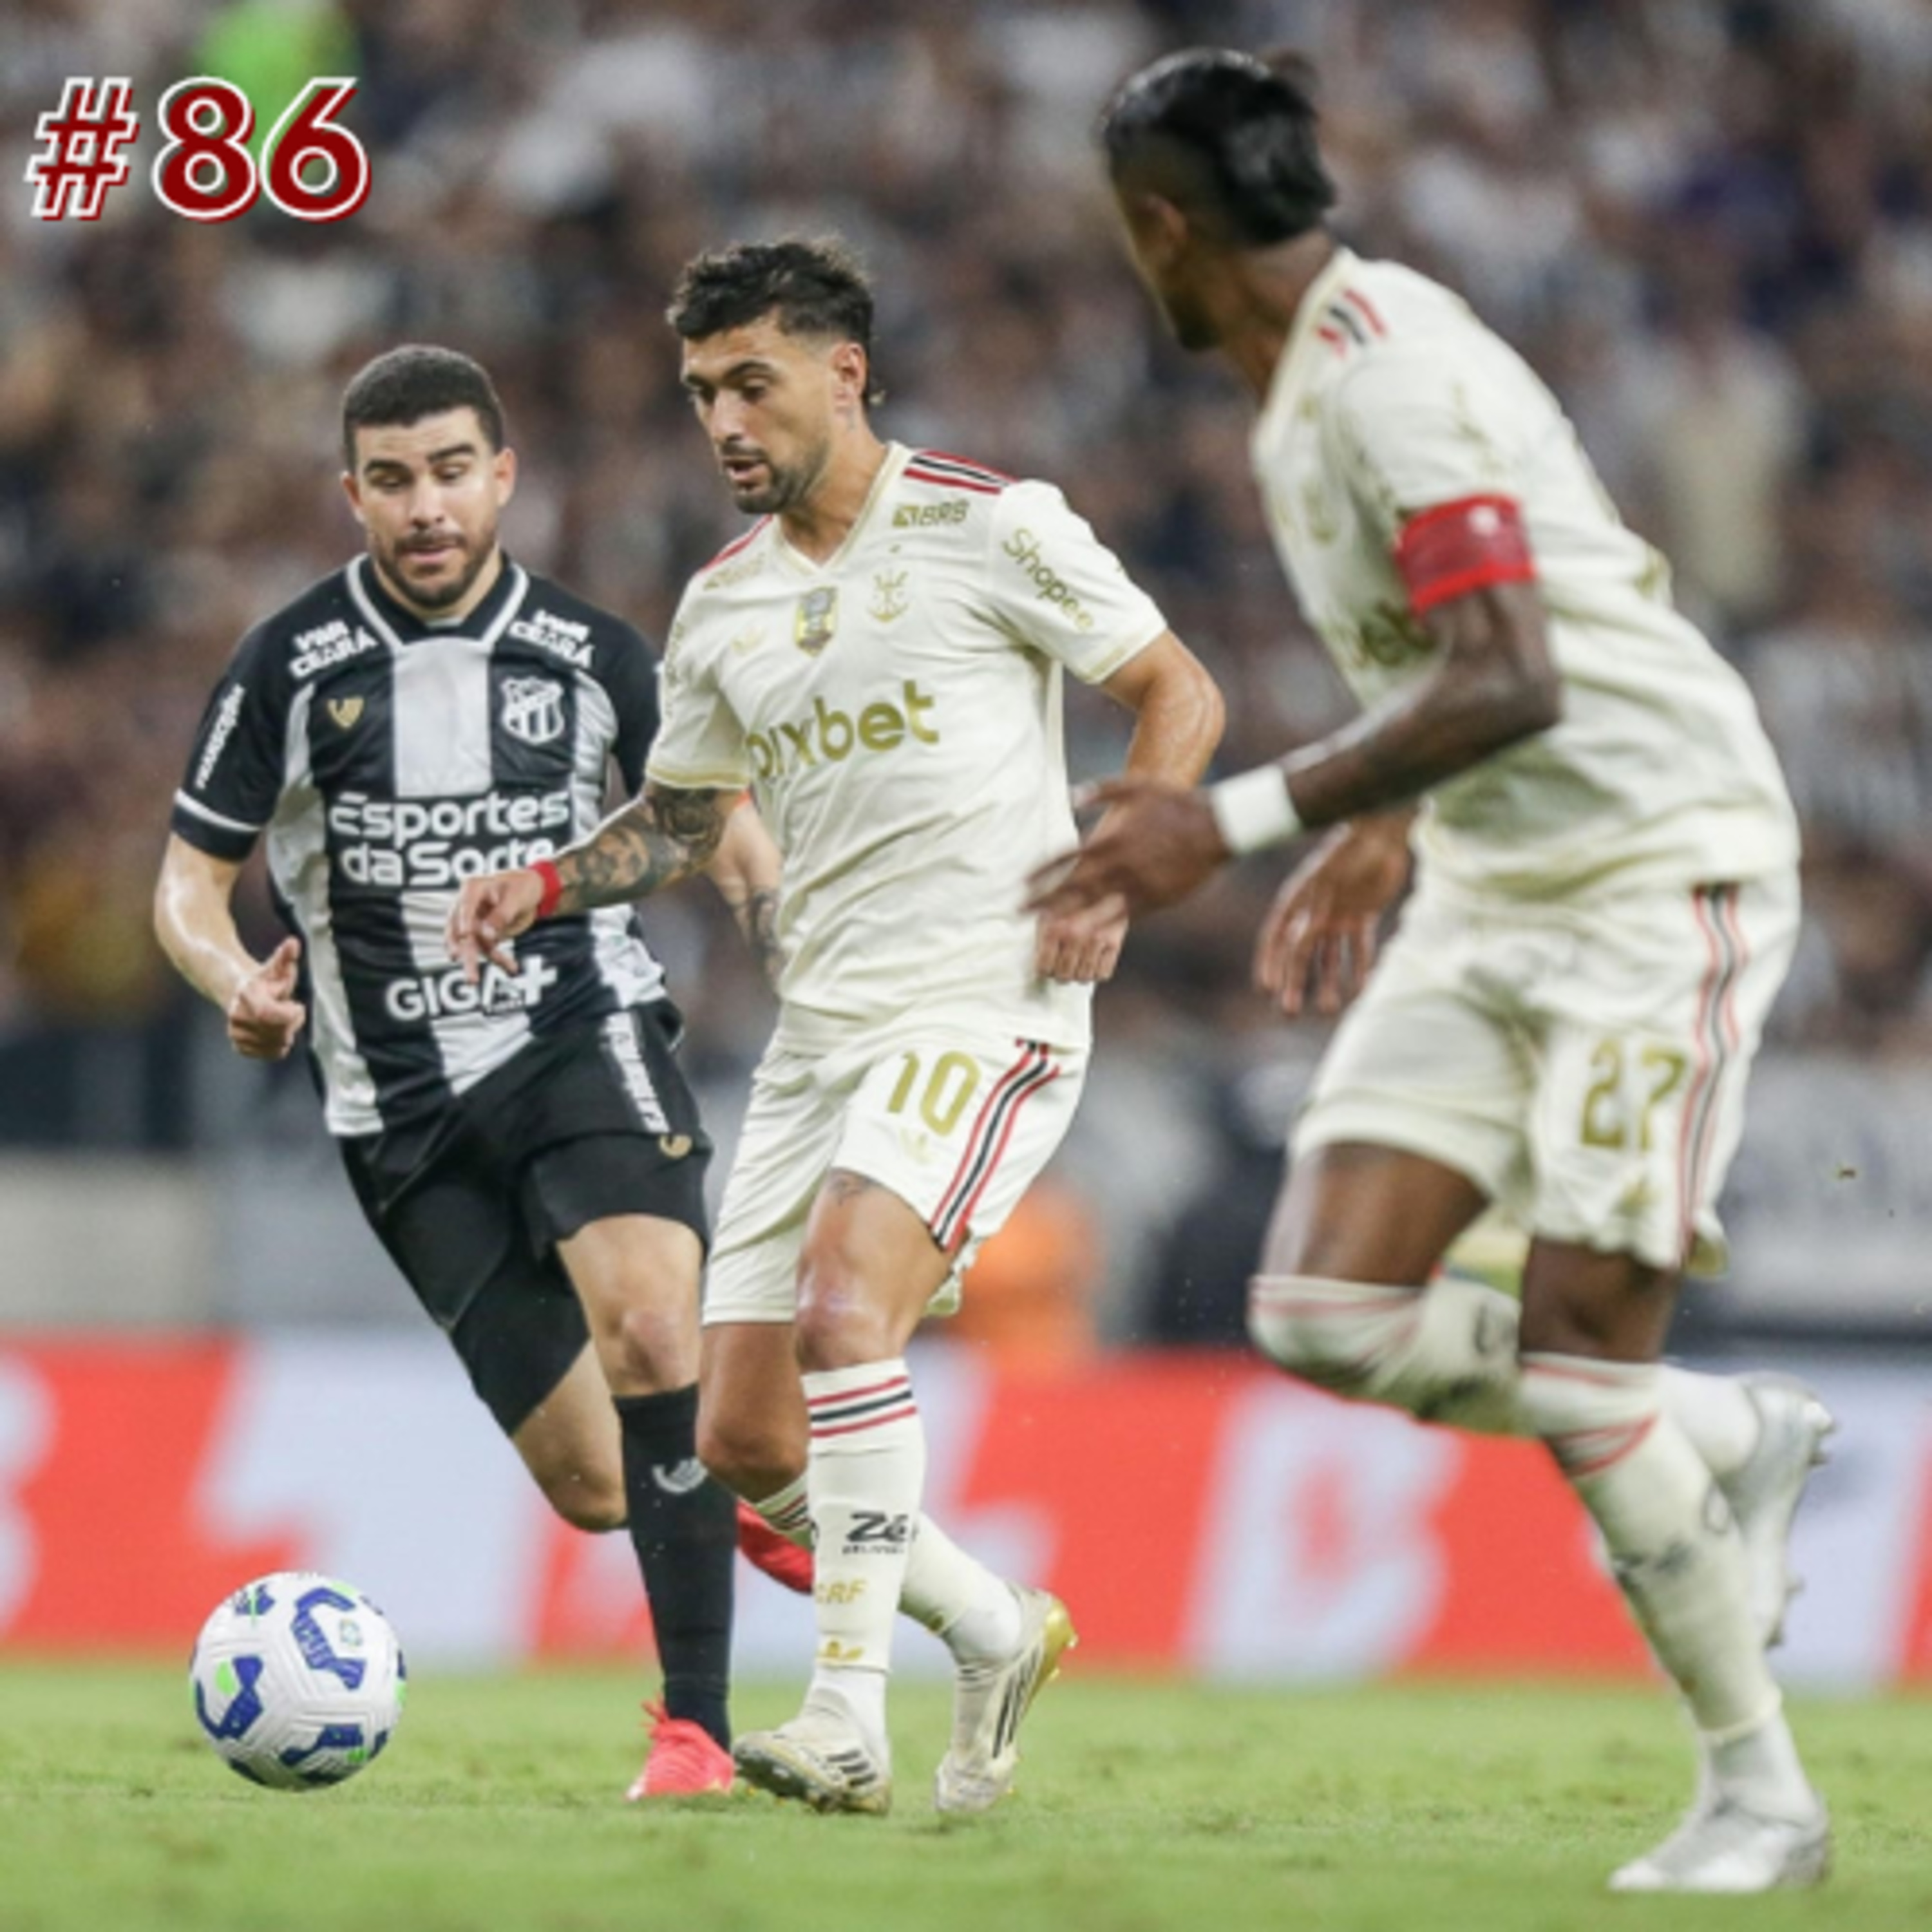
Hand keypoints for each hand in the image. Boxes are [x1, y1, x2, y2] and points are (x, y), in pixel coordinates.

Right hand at [226, 937, 305, 1059]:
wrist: (240, 993)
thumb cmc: (265, 980)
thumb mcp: (277, 967)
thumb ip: (285, 956)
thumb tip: (294, 942)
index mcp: (246, 995)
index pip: (268, 1014)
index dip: (290, 1014)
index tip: (297, 1006)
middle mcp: (236, 1016)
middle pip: (278, 1032)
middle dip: (292, 1023)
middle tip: (292, 1010)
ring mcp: (236, 1033)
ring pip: (277, 1045)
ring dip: (287, 1033)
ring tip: (281, 1018)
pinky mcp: (239, 1046)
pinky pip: (272, 1053)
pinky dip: (279, 1044)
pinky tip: (275, 1030)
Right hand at [448, 868, 544, 980]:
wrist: (532, 890)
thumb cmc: (522, 886)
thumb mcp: (516, 897)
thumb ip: (501, 915)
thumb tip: (487, 936)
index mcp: (473, 888)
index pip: (465, 906)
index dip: (463, 919)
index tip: (465, 934)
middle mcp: (467, 906)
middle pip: (460, 930)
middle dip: (462, 952)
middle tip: (464, 970)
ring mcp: (473, 922)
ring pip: (469, 945)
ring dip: (472, 963)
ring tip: (473, 981)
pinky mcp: (483, 934)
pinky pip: (486, 949)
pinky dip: (498, 959)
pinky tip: (512, 968)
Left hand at [1025, 778, 1226, 920]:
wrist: (1217, 827)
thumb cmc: (1176, 803)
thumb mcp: (1136, 786)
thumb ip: (1100, 790)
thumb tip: (1070, 795)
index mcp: (1111, 839)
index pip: (1066, 858)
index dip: (1041, 871)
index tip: (1021, 883)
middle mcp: (1119, 865)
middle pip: (1072, 887)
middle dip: (1043, 900)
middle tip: (1017, 913)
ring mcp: (1136, 886)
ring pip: (1094, 907)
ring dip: (1067, 919)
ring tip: (1045, 933)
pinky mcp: (1154, 900)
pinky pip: (1122, 916)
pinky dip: (1102, 926)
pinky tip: (1086, 935)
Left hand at [1035, 893, 1128, 983]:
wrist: (1104, 878)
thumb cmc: (1073, 895)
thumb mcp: (1048, 910)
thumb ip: (1041, 937)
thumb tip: (1037, 966)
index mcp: (1052, 927)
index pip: (1044, 968)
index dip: (1045, 970)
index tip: (1047, 968)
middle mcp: (1073, 935)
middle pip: (1063, 976)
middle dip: (1061, 974)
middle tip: (1062, 968)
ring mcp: (1095, 939)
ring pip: (1083, 977)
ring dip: (1079, 975)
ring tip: (1078, 965)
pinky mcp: (1114, 941)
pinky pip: (1103, 974)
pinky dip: (1097, 972)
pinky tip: (1093, 962)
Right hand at [1254, 817, 1411, 1016]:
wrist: (1382, 832)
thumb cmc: (1348, 852)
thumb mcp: (1324, 883)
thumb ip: (1312, 913)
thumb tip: (1297, 946)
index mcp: (1296, 901)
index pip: (1276, 939)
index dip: (1270, 964)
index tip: (1267, 990)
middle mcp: (1313, 911)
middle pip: (1300, 955)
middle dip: (1294, 983)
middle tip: (1289, 1012)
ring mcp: (1338, 913)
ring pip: (1330, 957)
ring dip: (1328, 982)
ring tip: (1329, 1009)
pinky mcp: (1363, 913)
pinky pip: (1359, 947)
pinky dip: (1361, 967)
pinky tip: (1362, 989)